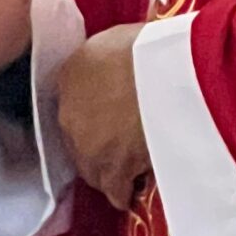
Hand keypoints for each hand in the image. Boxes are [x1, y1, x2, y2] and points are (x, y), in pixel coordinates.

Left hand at [56, 23, 148, 210]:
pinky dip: (123, 193)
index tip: (109, 118)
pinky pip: (115, 190)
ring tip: (128, 172)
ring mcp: (88, 145)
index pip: (72, 103)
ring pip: (91, 169)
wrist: (166, 73)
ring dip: (107, 171)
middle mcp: (68, 113)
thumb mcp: (117, 41)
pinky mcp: (113, 170)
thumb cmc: (149, 48)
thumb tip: (115, 68)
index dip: (92, 114)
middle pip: (77, 139)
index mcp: (68, 76)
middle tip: (120, 146)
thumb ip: (107, 60)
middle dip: (96, 145)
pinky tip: (133, 194)